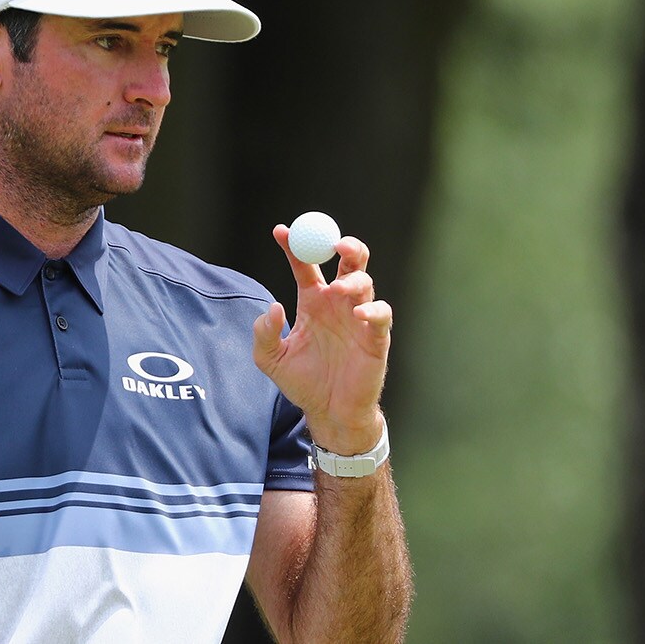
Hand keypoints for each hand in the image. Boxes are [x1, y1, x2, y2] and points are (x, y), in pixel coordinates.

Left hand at [252, 226, 392, 453]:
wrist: (329, 413)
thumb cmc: (302, 383)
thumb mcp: (270, 359)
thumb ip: (263, 333)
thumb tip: (273, 306)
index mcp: (313, 302)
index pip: (305, 265)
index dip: (294, 246)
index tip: (280, 231)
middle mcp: (337, 304)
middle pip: (349, 262)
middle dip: (344, 245)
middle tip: (333, 243)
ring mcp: (359, 318)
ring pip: (365, 282)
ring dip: (353, 279)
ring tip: (338, 289)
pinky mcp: (376, 337)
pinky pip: (381, 314)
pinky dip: (373, 309)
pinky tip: (359, 314)